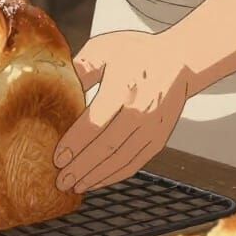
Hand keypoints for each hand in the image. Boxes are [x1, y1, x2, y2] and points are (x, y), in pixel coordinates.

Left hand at [53, 30, 191, 192]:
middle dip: (81, 167)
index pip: (96, 123)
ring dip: (96, 176)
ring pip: (121, 160)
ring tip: (75, 185)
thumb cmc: (137, 53)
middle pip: (107, 147)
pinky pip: (134, 163)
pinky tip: (97, 180)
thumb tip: (56, 87)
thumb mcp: (105, 49)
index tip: (57, 157)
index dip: (75, 143)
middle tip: (60, 180)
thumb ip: (81, 69)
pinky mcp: (158, 140)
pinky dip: (114, 175)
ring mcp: (152, 129)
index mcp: (124, 87)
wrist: (179, 61)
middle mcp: (141, 111)